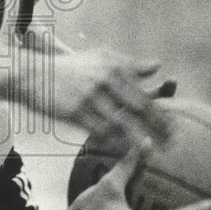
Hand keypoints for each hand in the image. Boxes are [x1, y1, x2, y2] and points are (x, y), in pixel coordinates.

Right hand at [21, 33, 170, 154]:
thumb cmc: (71, 68)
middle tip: (171, 144)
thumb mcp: (100, 57)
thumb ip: (130, 64)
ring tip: (152, 152)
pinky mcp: (75, 110)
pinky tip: (122, 150)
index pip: (144, 93)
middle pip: (139, 108)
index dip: (162, 113)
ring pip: (121, 123)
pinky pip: (99, 130)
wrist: (35, 74)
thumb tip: (158, 66)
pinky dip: (113, 141)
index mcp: (115, 67)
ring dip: (138, 139)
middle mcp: (105, 79)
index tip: (174, 128)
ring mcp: (90, 96)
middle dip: (158, 128)